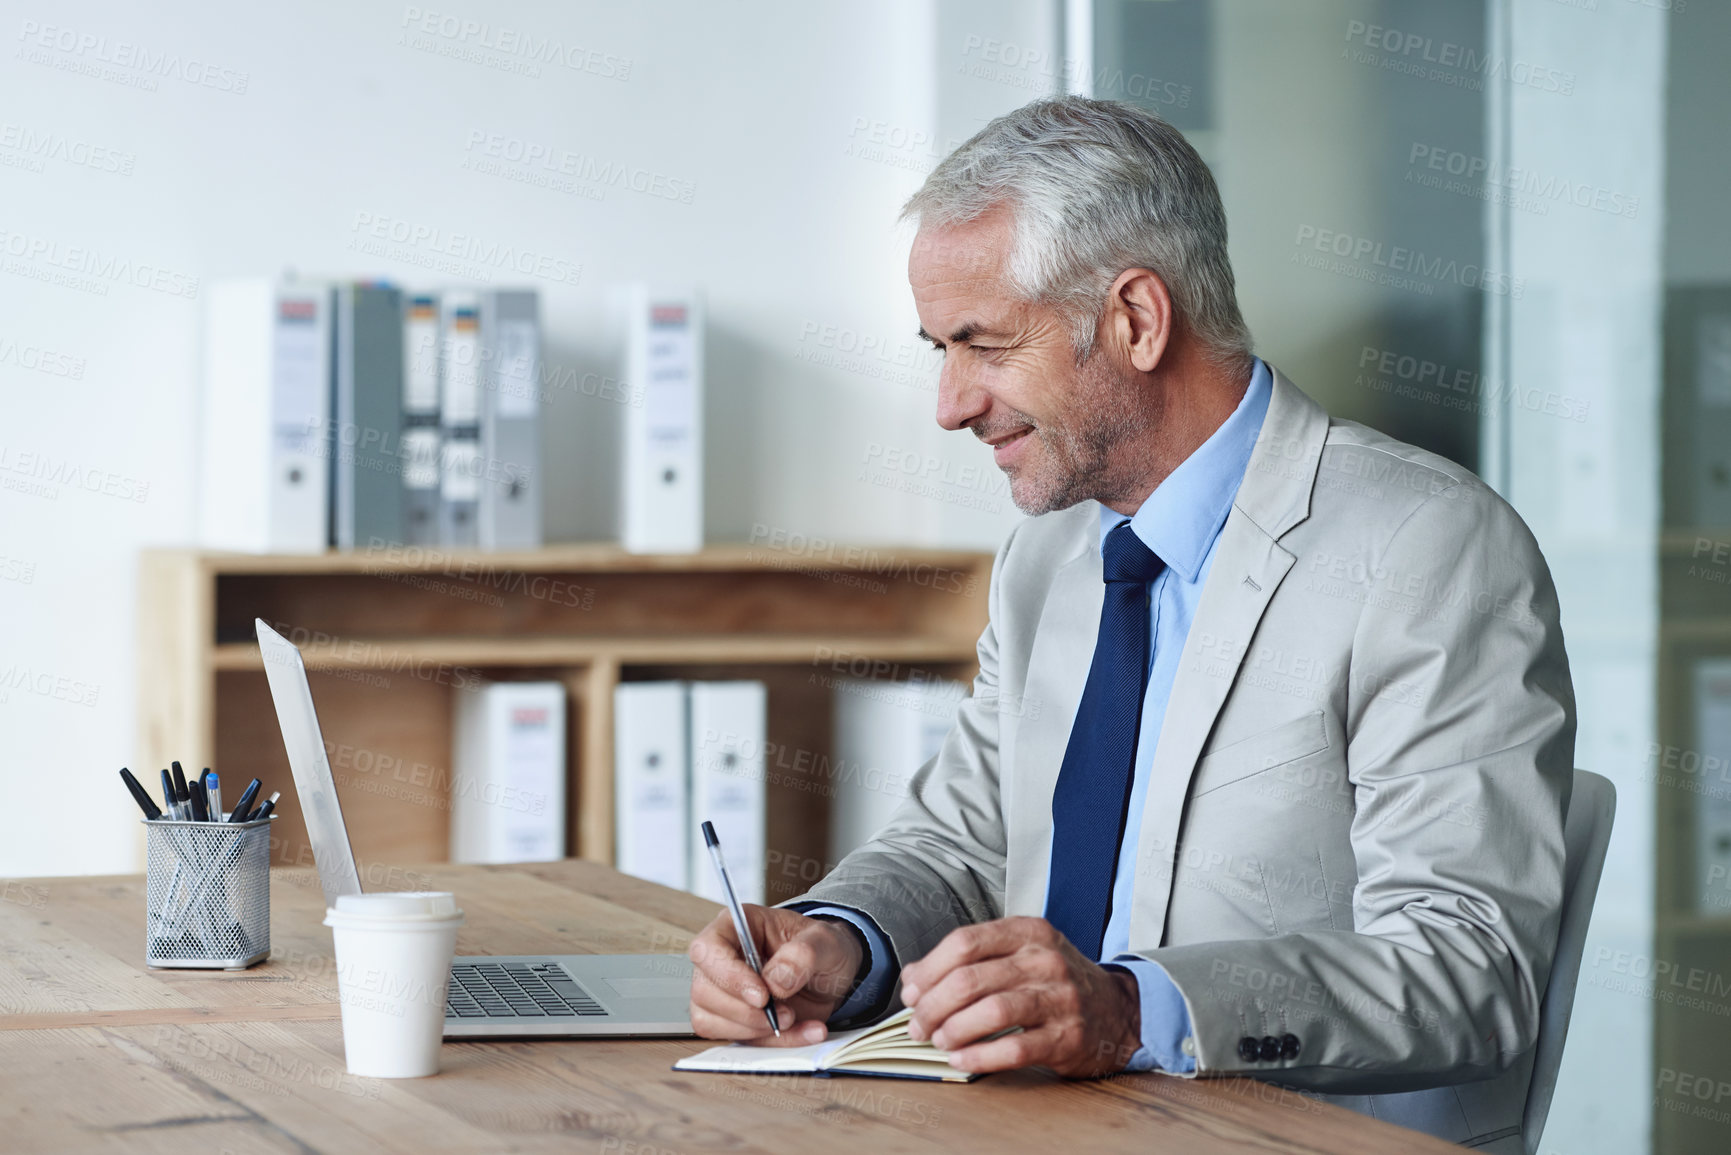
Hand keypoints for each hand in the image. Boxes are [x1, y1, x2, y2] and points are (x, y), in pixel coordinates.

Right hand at [687, 905, 863, 1045]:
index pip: (706, 949)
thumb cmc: (821, 948)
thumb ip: (803, 954)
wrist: (832, 974)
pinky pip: (734, 1040)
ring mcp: (722, 991)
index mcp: (736, 926)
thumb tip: (775, 980)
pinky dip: (769, 1043)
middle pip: (704, 991)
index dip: (728, 975)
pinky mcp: (731, 1020)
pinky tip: (799, 1031)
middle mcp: (722, 959)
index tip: (761, 996)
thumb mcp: (825, 941)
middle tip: (786, 1013)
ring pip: (710, 1021)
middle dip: (746, 1012)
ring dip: (755, 1030)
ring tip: (793, 1019)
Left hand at [899, 916, 1140, 1076]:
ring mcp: (1060, 998)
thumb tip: (911, 979)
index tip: (911, 992)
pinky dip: (980, 1057)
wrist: (1117, 1011)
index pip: (965, 942)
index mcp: (1028, 932)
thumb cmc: (1054, 982)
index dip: (929, 969)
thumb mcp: (1020, 955)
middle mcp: (1045, 960)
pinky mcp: (1068, 1037)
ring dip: (953, 1030)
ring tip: (939, 1041)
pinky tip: (961, 1060)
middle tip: (917, 1026)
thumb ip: (969, 960)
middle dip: (933, 1006)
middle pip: (971, 979)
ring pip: (991, 1011)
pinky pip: (1015, 1048)